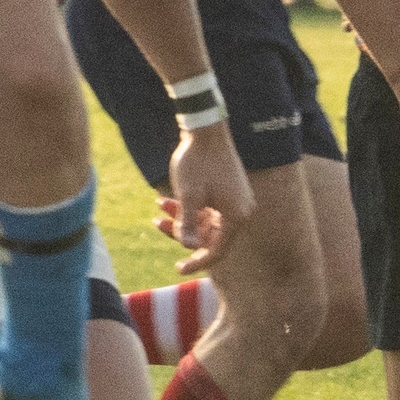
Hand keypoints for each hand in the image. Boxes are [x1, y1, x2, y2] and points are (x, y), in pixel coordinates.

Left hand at [162, 123, 254, 273]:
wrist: (206, 130)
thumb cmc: (197, 163)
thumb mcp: (188, 197)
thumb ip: (189, 225)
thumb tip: (190, 248)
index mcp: (236, 216)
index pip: (218, 250)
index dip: (197, 262)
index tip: (178, 269)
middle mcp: (241, 210)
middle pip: (211, 236)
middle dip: (183, 232)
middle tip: (158, 224)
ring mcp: (236, 200)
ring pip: (207, 221)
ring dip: (183, 218)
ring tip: (158, 207)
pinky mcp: (229, 191)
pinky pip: (209, 208)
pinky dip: (190, 207)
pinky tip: (167, 200)